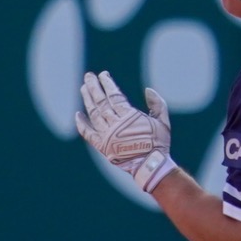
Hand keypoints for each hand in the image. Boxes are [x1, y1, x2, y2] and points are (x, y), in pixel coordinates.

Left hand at [75, 70, 175, 191]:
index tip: (103, 74)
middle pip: (100, 102)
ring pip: (93, 114)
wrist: (151, 166)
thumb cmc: (158, 143)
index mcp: (129, 116)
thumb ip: (157, 104)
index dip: (107, 84)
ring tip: (83, 88)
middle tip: (88, 76)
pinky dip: (82, 124)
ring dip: (87, 100)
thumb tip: (148, 89)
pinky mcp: (102, 146)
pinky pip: (88, 134)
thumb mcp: (163, 122)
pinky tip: (78, 114)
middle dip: (93, 87)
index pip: (114, 96)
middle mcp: (115, 124)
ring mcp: (107, 135)